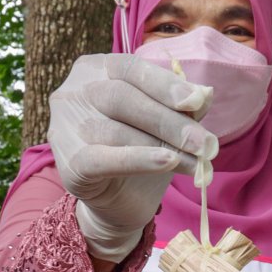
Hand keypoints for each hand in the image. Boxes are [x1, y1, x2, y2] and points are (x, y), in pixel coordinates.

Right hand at [48, 54, 218, 261]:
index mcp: (96, 69)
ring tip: (198, 163)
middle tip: (207, 144)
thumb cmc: (144, 152)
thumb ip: (182, 107)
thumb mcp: (167, 125)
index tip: (198, 102)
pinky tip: (167, 162)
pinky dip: (138, 160)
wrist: (120, 202)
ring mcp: (64, 127)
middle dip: (171, 122)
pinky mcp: (68, 163)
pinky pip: (103, 159)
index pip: (131, 68)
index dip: (165, 85)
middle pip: (123, 99)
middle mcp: (74, 92)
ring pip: (118, 132)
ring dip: (165, 148)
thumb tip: (206, 93)